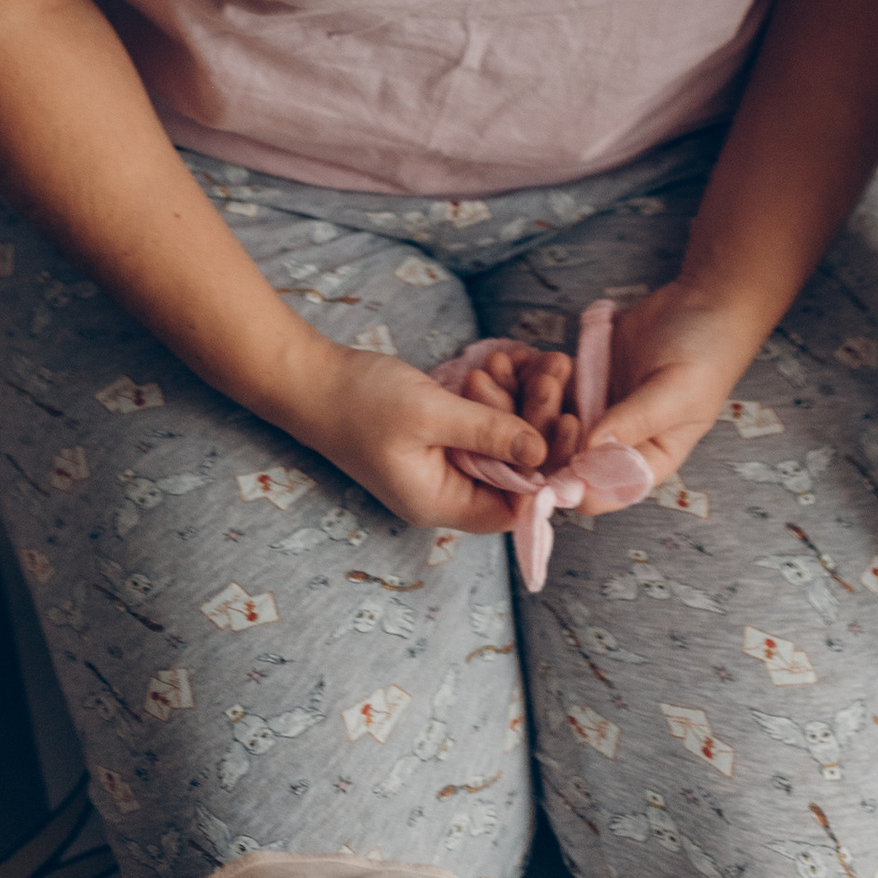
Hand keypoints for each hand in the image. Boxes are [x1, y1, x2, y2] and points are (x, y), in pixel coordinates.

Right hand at [277, 341, 557, 532]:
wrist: (309, 380)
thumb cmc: (361, 401)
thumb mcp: (430, 412)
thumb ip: (488, 432)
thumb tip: (542, 454)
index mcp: (439, 503)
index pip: (512, 510)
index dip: (545, 476)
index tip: (568, 426)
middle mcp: (442, 494)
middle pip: (510, 478)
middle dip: (537, 431)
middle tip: (556, 382)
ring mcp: (437, 468)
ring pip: (498, 449)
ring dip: (519, 409)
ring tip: (541, 367)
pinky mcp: (434, 442)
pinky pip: (479, 431)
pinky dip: (496, 403)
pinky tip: (509, 367)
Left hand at [556, 280, 766, 511]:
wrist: (704, 302)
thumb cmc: (704, 352)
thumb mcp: (677, 390)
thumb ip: (635, 420)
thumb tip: (590, 450)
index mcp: (647, 460)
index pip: (602, 492)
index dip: (575, 481)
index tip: (562, 445)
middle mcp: (618, 443)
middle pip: (566, 462)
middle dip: (549, 434)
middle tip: (553, 392)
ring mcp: (599, 412)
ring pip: (551, 426)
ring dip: (540, 403)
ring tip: (552, 369)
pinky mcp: (586, 382)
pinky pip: (552, 391)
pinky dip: (541, 379)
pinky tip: (547, 360)